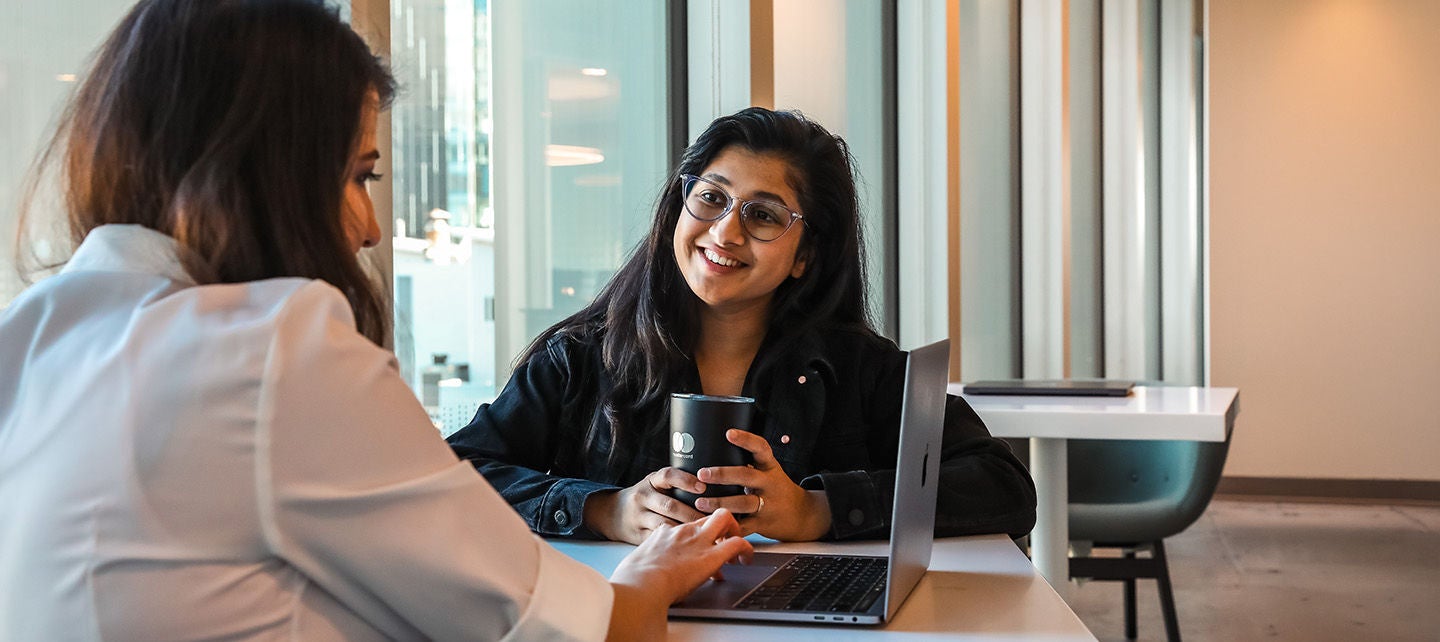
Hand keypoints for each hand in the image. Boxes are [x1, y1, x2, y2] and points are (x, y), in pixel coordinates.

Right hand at [584, 467, 707, 544]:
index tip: (702, 487)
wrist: (611, 513)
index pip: (667, 475)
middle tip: (712, 521)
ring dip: (684, 531)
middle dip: (692, 514)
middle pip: (669, 505)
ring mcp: (639, 517)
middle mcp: (643, 497)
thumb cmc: (645, 498)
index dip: (685, 480)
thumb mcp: (655, 485)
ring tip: (704, 536)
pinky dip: (673, 544)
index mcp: (651, 482)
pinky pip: (658, 540)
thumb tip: (710, 485)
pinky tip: (689, 548)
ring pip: (664, 524)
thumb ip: (675, 485)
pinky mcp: (638, 535)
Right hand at [606, 510, 754, 641]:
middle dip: (718, 522)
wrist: (641, 585)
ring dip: (734, 529)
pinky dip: (746, 549)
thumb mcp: (637, 564)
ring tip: (737, 547)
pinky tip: (746, 559)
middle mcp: (683, 531)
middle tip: (723, 538)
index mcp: (663, 533)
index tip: (695, 551)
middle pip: (705, 513)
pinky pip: (738, 543)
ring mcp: (698, 540)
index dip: (694, 537)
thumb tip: (641, 575)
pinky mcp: (712, 555)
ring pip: (724, 517)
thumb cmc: (633, 579)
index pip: (685, 526)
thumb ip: (646, 563)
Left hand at [694, 429, 832, 541]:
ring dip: (720, 502)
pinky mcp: (763, 524)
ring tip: (700, 502)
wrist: (803, 515)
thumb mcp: (769, 471)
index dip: (746, 439)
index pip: (760, 448)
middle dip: (723, 474)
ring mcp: (767, 505)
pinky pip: (743, 526)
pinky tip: (712, 525)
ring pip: (743, 503)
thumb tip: (717, 449)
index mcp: (770, 467)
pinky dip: (727, 526)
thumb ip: (749, 464)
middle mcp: (769, 484)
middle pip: (746, 476)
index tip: (729, 433)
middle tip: (702, 474)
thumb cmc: (777, 489)